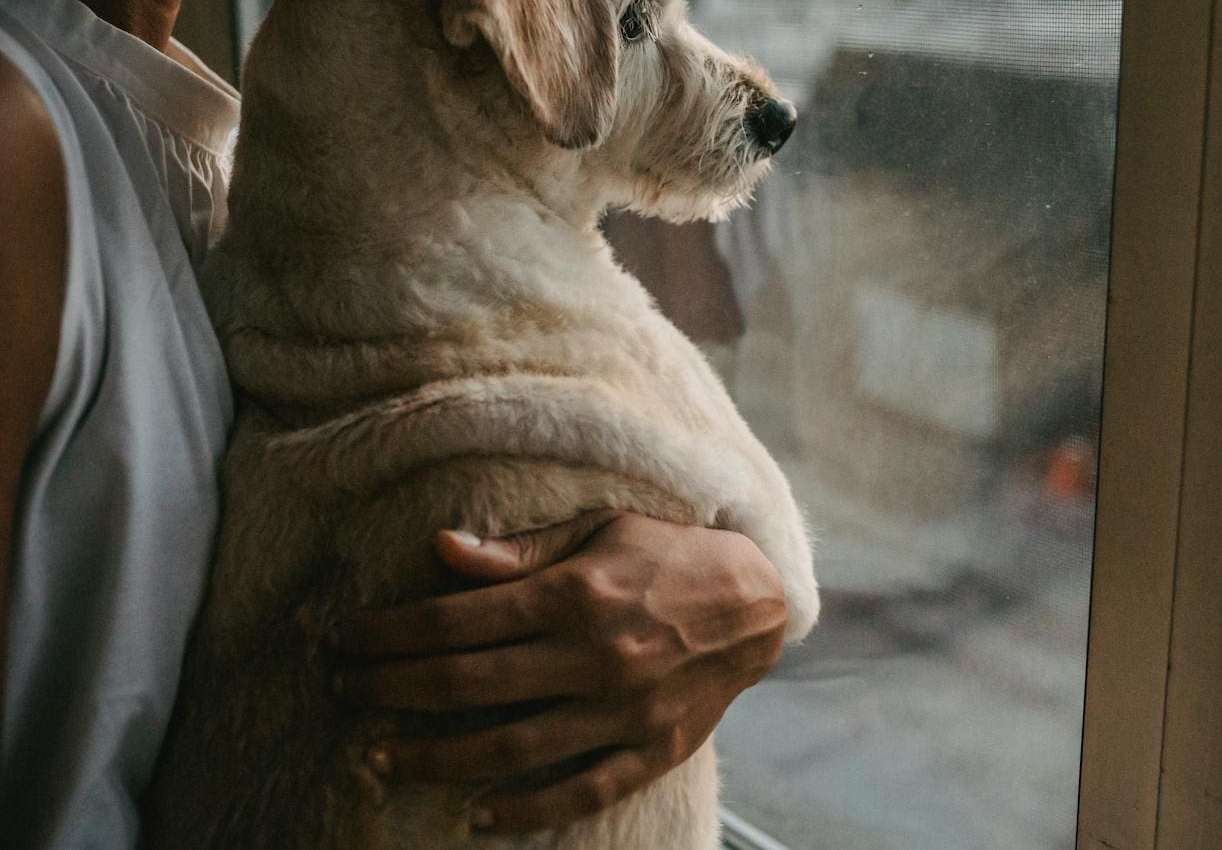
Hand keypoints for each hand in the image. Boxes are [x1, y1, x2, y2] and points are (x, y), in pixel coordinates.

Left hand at [331, 509, 788, 832]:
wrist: (756, 602)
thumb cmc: (667, 555)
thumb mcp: (600, 529)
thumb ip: (520, 550)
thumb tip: (441, 549)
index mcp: (574, 594)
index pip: (455, 620)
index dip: (388, 633)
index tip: (344, 640)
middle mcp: (592, 656)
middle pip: (465, 684)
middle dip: (389, 690)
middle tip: (342, 694)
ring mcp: (622, 710)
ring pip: (508, 747)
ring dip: (434, 757)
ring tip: (380, 759)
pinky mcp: (651, 749)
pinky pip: (579, 791)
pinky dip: (524, 810)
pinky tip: (475, 814)